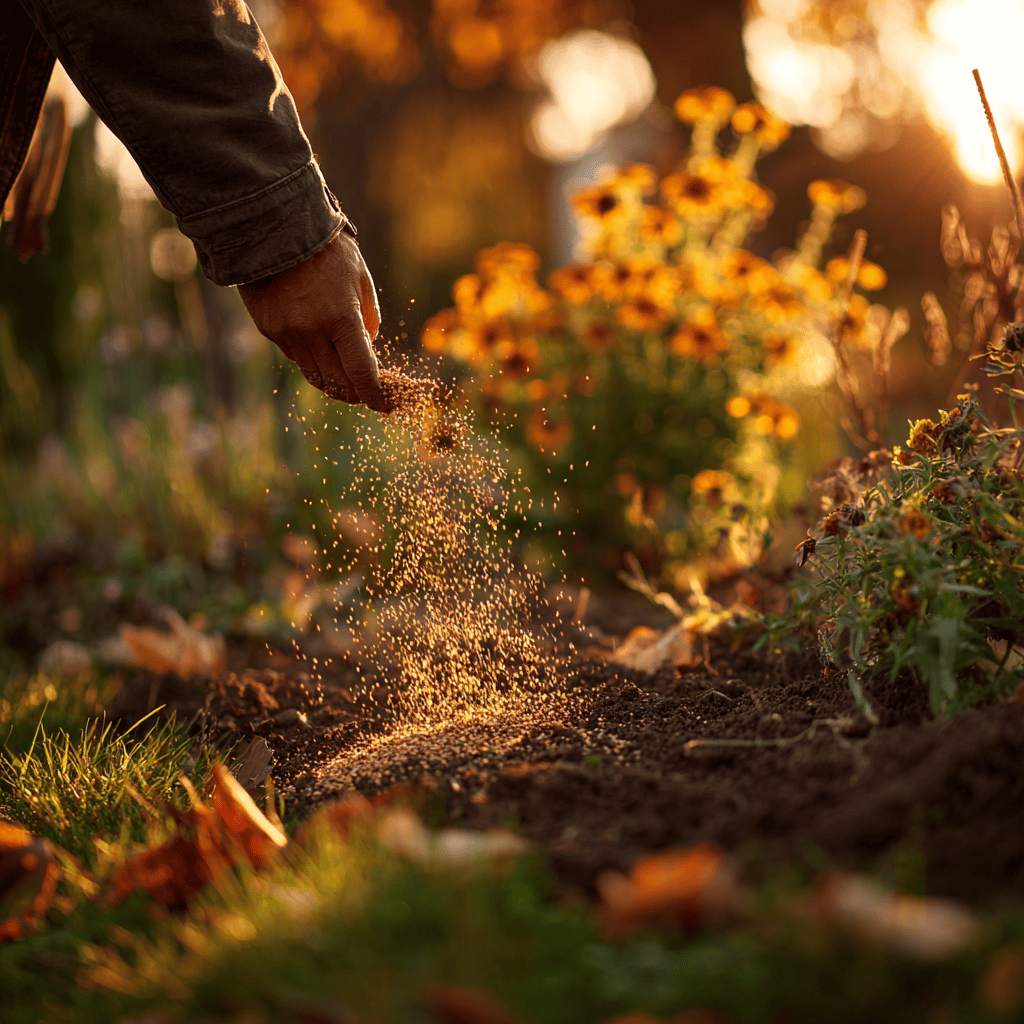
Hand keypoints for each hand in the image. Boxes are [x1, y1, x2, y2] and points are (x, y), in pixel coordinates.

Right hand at [238, 230, 385, 410]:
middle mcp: (312, 332)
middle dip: (355, 394)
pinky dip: (313, 361)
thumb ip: (368, 318)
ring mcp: (288, 333)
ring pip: (315, 375)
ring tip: (346, 382)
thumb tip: (367, 348)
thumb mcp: (360, 279)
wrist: (273, 228)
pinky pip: (296, 357)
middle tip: (366, 395)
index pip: (361, 372)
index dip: (374, 395)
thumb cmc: (327, 250)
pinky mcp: (270, 330)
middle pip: (338, 382)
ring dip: (334, 383)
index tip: (383, 406)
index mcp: (341, 318)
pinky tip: (321, 352)